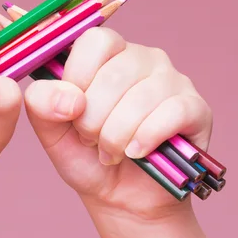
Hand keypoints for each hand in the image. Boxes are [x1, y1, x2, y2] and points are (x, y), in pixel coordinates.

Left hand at [24, 27, 212, 218]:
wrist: (120, 196)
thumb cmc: (86, 156)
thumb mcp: (51, 130)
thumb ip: (42, 103)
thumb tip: (69, 99)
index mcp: (107, 54)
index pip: (95, 41)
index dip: (78, 78)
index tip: (72, 111)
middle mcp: (143, 58)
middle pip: (114, 75)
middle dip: (93, 119)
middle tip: (91, 140)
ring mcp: (172, 80)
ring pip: (141, 98)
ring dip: (117, 136)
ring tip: (111, 151)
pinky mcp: (195, 108)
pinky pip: (171, 113)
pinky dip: (147, 139)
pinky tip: (137, 153)